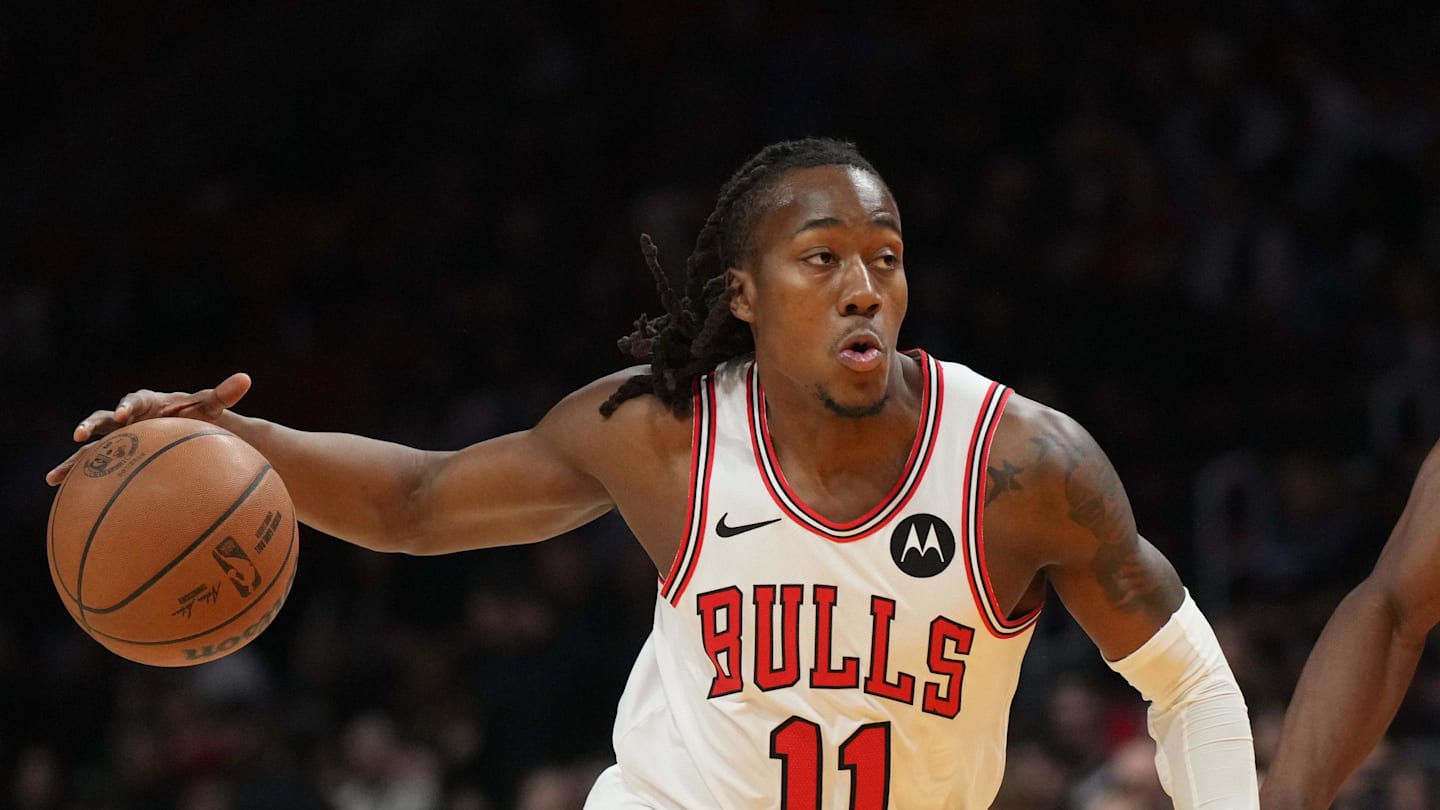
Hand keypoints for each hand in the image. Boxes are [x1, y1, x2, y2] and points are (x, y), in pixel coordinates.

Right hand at [45, 373, 252, 485]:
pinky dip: (77, 478)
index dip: (127, 406)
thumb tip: (246, 378)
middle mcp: (126, 419)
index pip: (134, 401)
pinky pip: (93, 469)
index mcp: (147, 403)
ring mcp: (117, 440)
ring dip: (73, 460)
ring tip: (54, 477)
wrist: (188, 432)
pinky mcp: (114, 458)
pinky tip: (59, 492)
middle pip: (103, 419)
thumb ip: (225, 393)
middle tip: (80, 435)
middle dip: (92, 425)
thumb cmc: (198, 417)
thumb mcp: (211, 406)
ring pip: (90, 448)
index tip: (124, 415)